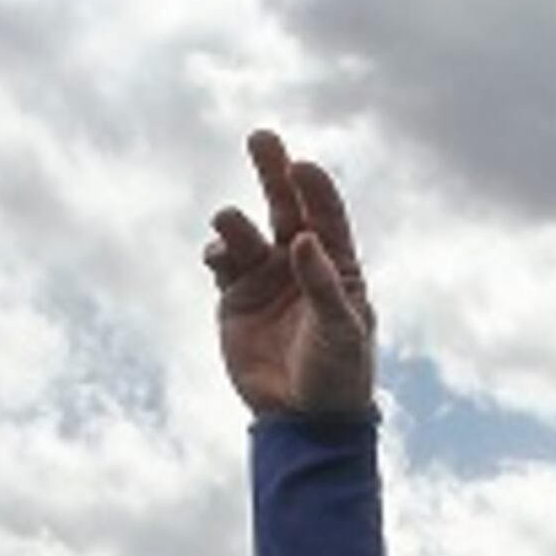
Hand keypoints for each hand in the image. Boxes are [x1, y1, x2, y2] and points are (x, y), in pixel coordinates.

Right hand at [206, 129, 374, 416]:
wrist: (304, 417)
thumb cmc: (339, 372)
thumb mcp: (340, 329)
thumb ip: (322, 284)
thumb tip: (303, 239)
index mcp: (336, 264)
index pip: (326, 215)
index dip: (314, 188)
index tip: (301, 166)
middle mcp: (299, 262)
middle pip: (284, 205)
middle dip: (272, 171)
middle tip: (261, 137)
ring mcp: (264, 278)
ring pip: (245, 233)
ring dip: (234, 223)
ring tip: (228, 225)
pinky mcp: (234, 299)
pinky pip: (221, 263)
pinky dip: (216, 253)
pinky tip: (215, 255)